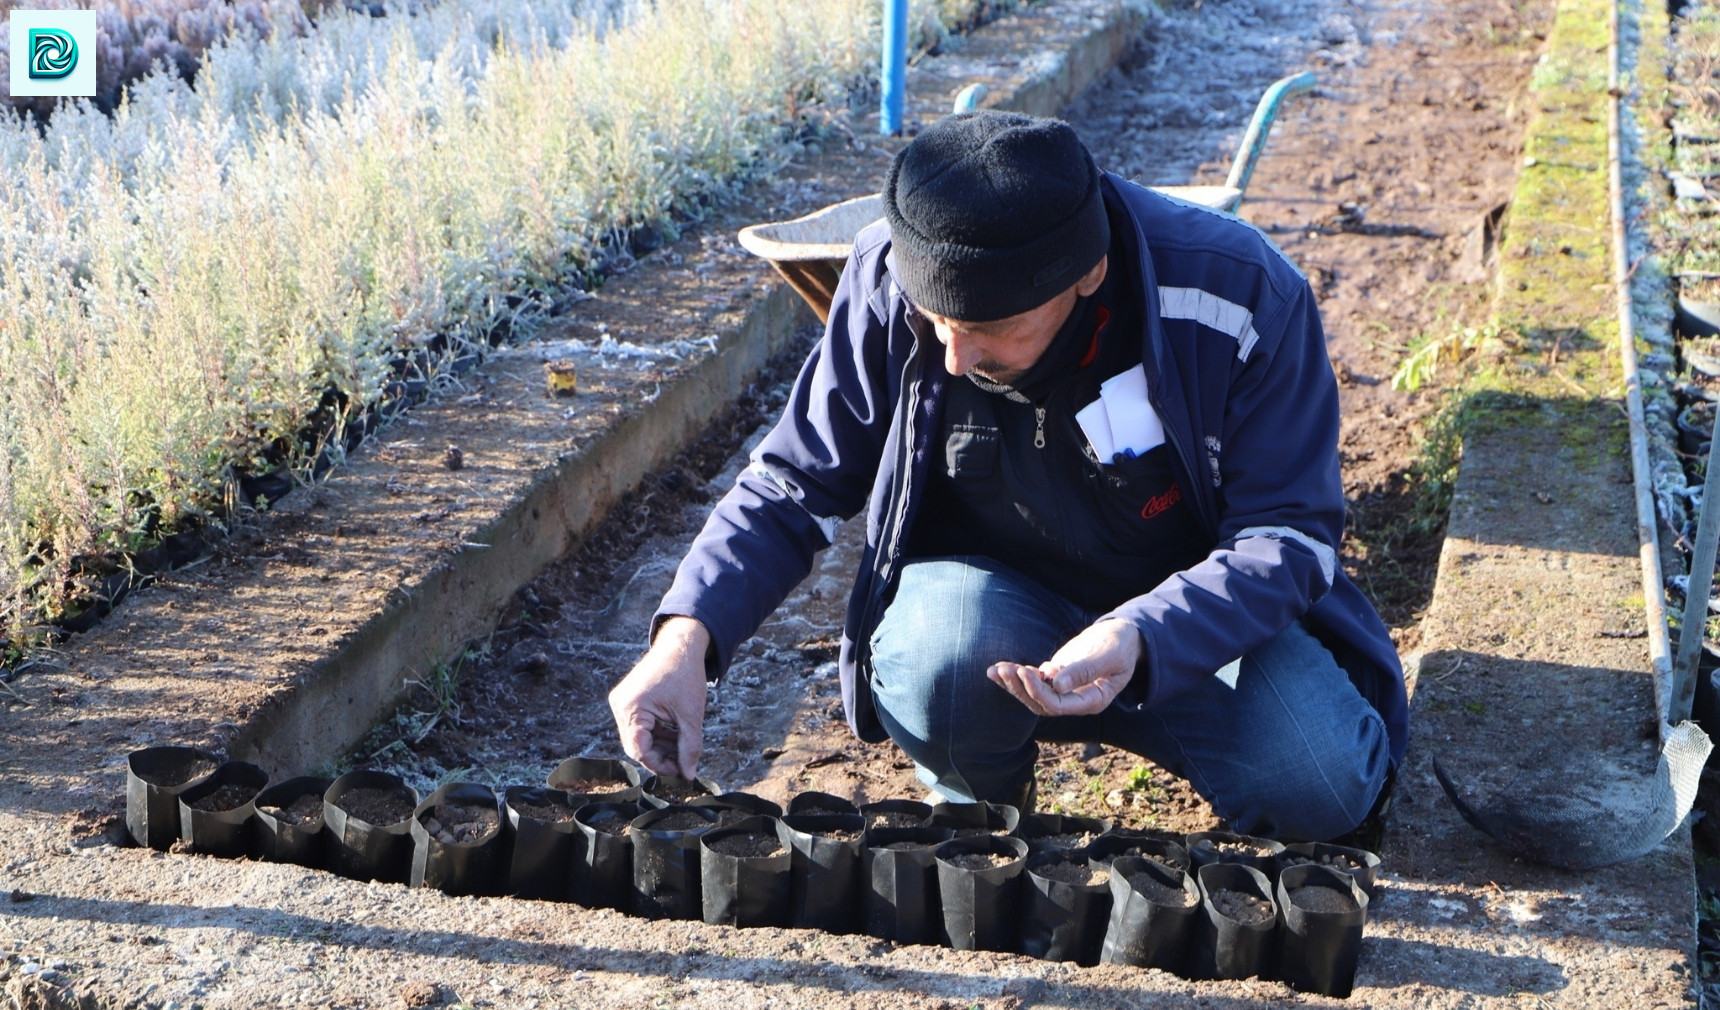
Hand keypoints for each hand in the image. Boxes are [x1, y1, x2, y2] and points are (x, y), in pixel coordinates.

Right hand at [608, 616, 710, 778]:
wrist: (680, 646)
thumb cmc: (685, 674)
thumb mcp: (691, 715)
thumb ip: (690, 747)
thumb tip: (688, 774)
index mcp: (632, 707)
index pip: (639, 750)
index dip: (659, 764)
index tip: (679, 771)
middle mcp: (620, 705)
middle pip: (636, 745)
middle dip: (660, 757)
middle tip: (682, 764)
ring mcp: (622, 702)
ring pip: (638, 737)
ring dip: (659, 746)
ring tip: (681, 750)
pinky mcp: (627, 700)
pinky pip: (639, 725)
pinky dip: (656, 733)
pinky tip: (673, 737)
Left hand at [986, 618, 1143, 716]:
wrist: (1124, 636)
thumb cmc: (1120, 645)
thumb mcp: (1108, 656)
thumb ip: (1085, 670)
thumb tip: (1056, 685)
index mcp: (1092, 700)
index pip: (1058, 705)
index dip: (1038, 691)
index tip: (1024, 672)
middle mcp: (1076, 700)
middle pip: (1041, 704)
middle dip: (1020, 689)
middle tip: (1003, 671)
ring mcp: (1065, 690)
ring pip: (1033, 695)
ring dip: (1013, 684)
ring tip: (994, 670)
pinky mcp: (1056, 676)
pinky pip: (1033, 681)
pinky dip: (1016, 675)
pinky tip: (998, 668)